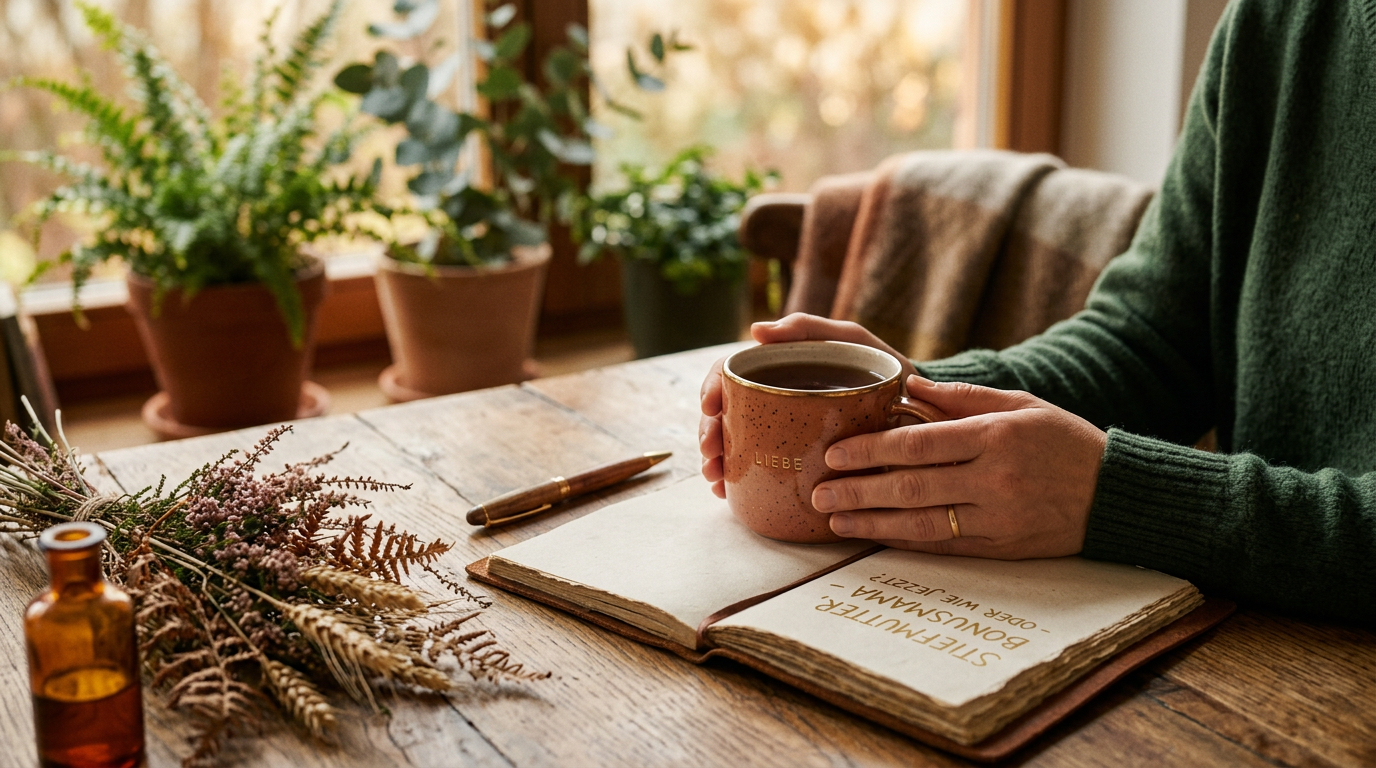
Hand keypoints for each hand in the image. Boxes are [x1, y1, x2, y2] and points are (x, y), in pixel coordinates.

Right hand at [699, 313, 915, 497]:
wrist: (923, 411)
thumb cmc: (884, 367)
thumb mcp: (850, 340)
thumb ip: (808, 329)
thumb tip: (755, 330)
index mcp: (779, 370)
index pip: (731, 374)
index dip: (712, 388)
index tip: (710, 407)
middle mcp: (774, 401)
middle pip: (726, 414)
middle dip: (710, 434)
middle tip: (712, 455)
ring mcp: (783, 432)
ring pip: (736, 444)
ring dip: (718, 461)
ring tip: (715, 478)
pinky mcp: (798, 461)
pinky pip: (760, 470)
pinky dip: (738, 480)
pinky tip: (728, 491)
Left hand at [811, 376, 1106, 558]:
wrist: (1115, 494)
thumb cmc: (1063, 441)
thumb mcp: (1020, 404)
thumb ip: (962, 398)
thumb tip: (908, 385)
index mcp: (995, 437)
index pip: (918, 444)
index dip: (871, 450)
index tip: (835, 454)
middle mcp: (993, 480)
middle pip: (911, 486)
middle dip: (858, 490)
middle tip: (818, 492)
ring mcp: (996, 518)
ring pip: (921, 523)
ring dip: (871, 522)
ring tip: (833, 519)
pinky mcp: (1000, 547)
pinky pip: (943, 546)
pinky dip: (904, 542)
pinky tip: (873, 537)